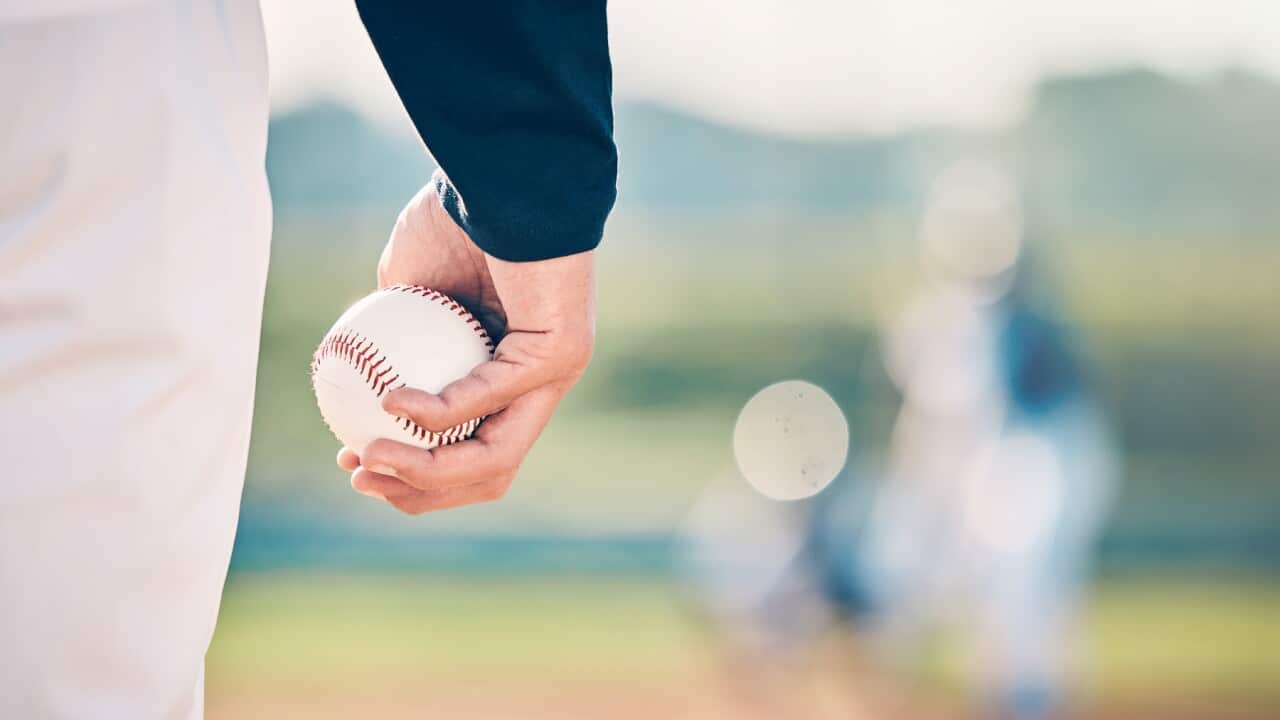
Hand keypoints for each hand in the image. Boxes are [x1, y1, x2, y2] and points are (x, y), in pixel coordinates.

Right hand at [336, 186, 594, 513]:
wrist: (503, 172)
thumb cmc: (460, 218)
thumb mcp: (411, 283)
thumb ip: (395, 332)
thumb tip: (358, 372)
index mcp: (510, 373)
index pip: (470, 450)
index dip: (413, 471)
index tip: (354, 461)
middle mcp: (540, 383)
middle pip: (485, 472)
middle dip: (417, 489)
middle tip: (359, 474)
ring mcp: (556, 372)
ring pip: (495, 456)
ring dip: (425, 469)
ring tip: (369, 457)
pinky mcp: (560, 351)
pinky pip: (491, 395)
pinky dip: (438, 411)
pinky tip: (393, 404)